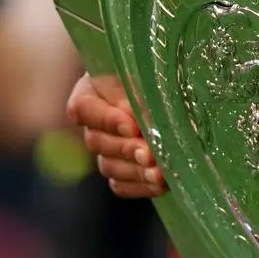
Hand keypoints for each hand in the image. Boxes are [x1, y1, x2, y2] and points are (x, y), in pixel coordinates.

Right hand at [67, 73, 165, 197]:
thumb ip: (138, 88)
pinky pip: (120, 185)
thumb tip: (139, 113)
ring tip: (159, 172)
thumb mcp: (146, 72)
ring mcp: (105, 149)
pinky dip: (140, 186)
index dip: (107, 120)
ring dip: (135, 170)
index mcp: (91, 91)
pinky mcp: (119, 171)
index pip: (83, 109)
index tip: (132, 126)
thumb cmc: (158, 71)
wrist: (175, 84)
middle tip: (149, 153)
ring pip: (108, 166)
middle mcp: (93, 122)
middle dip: (126, 148)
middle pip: (97, 141)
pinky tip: (160, 183)